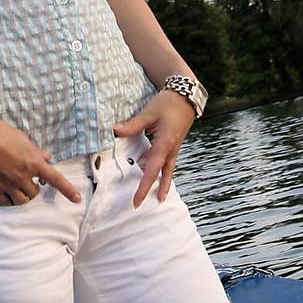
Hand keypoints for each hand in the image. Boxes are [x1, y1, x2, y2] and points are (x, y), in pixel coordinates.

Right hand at [0, 109, 82, 206]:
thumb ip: (35, 151)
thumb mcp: (22, 139)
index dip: (68, 190)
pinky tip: (7, 195)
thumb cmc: (0, 133)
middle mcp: (23, 177)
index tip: (77, 198)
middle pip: (35, 193)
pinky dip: (9, 200)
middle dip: (34, 189)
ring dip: (23, 197)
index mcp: (33, 163)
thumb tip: (47, 157)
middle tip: (28, 182)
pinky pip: (6, 203)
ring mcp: (8, 185)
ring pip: (22, 201)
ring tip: (18, 189)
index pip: (55, 179)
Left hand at [113, 90, 195, 207]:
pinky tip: (150, 172)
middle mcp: (170, 151)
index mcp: (164, 145)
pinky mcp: (172, 145)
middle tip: (139, 205)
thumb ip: (132, 125)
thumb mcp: (149, 113)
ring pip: (165, 171)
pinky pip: (165, 162)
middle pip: (160, 176)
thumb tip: (115, 131)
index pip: (151, 171)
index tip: (136, 201)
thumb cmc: (168, 104)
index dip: (143, 187)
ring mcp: (173, 149)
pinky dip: (159, 171)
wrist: (186, 97)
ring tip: (153, 198)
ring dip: (158, 183)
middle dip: (151, 190)